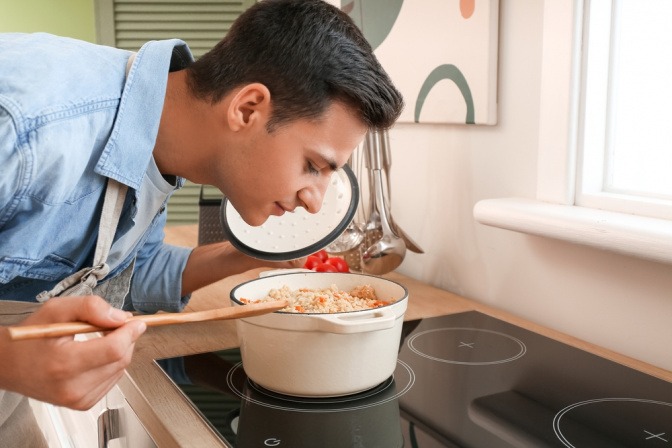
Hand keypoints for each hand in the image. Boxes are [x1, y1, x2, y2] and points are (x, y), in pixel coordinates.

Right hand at [0, 295, 145, 409]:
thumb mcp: (57, 309)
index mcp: (64, 363)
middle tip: (116, 324)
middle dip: (126, 338)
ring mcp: (78, 399)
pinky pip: (112, 379)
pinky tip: (96, 355)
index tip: (136, 321)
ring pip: (120, 369)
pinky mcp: (83, 404)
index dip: (130, 332)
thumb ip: (91, 307)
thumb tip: (121, 317)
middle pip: (120, 360)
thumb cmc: (32, 337)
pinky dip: (111, 363)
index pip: (114, 349)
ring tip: (100, 338)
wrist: (9, 365)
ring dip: (119, 350)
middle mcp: (72, 387)